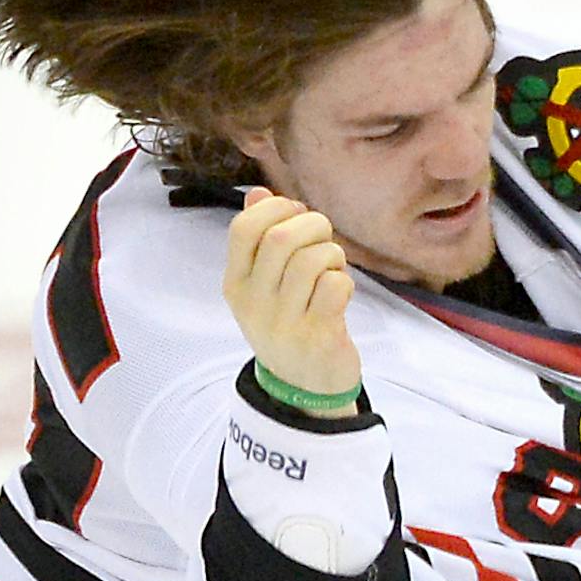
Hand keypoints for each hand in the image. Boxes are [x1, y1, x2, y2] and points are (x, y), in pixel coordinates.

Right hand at [222, 187, 361, 407]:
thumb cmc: (288, 321)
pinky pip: (335, 286)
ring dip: (332, 254)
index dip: (276, 208)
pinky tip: (340, 293)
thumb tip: (258, 192)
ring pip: (312, 260)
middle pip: (283, 238)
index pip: (244, 228)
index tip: (296, 214)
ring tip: (333, 268)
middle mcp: (254, 302)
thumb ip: (260, 240)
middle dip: (313, 225)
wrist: (303, 387)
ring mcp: (284, 321)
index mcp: (236, 283)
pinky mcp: (317, 336)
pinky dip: (345, 280)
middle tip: (324, 240)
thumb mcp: (262, 286)